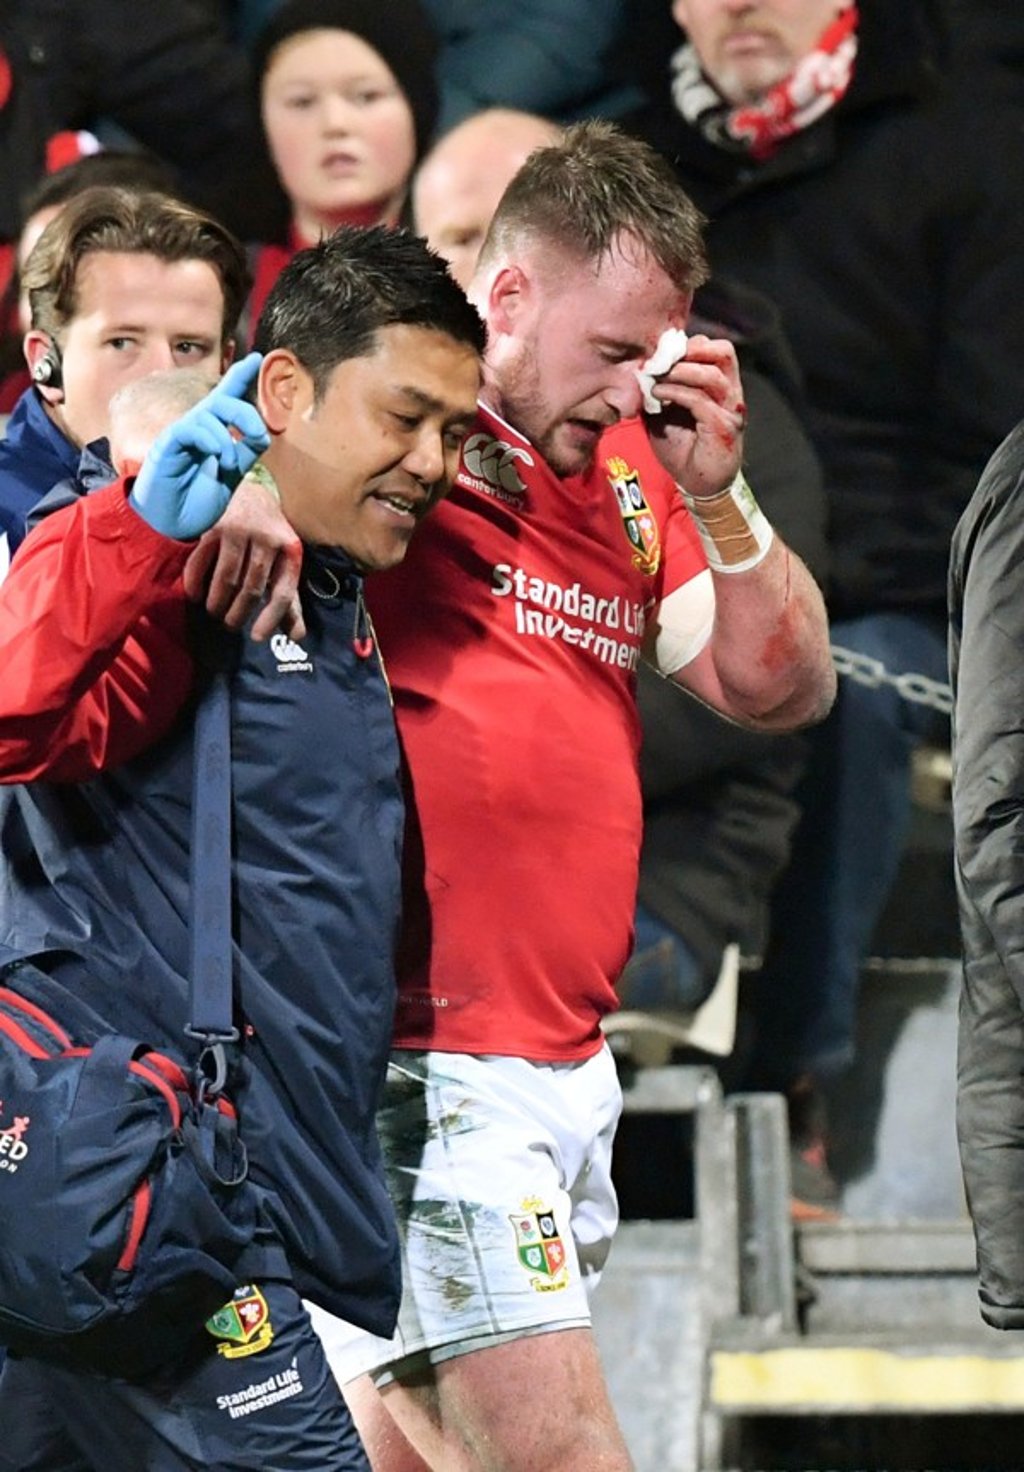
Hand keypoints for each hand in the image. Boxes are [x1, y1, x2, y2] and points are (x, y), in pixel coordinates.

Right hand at [129, 354, 269, 539]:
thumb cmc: (197, 500)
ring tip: (231, 463)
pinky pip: (191, 429)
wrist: (172, 525)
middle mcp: (197, 429)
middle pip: (222, 401)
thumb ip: (245, 453)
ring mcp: (181, 435)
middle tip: (260, 435)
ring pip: (209, 413)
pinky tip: (218, 458)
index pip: (226, 397)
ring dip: (229, 436)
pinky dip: (212, 441)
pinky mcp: (168, 445)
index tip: (256, 359)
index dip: (239, 377)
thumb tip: (262, 434)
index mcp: (213, 434)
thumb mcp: (231, 475)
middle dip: (245, 412)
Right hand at [183, 472, 304, 641]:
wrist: (241, 486)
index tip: (257, 637)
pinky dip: (196, 583)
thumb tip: (296, 636)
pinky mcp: (214, 526)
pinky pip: (201, 562)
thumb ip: (288, 596)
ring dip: (218, 602)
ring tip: (214, 612)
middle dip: (238, 613)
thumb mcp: (283, 559)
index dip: (271, 618)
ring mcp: (239, 531)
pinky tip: (195, 596)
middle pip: (252, 588)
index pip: (283, 591)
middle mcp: (267, 539)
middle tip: (230, 625)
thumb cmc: (265, 531)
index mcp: (290, 548)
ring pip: (227, 579)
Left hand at [645, 335, 747, 498]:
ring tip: (657, 375)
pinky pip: (701, 400)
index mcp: (721, 385)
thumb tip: (637, 371)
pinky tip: (658, 394)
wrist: (698, 483)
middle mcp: (731, 393)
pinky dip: (677, 392)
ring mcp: (730, 410)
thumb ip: (657, 390)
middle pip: (724, 352)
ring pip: (712, 374)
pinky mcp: (723, 427)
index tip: (663, 351)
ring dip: (681, 370)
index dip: (692, 344)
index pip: (716, 349)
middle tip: (663, 357)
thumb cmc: (683, 448)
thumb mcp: (663, 414)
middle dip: (692, 350)